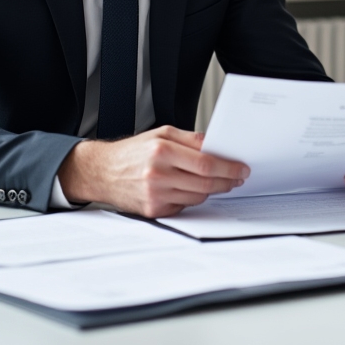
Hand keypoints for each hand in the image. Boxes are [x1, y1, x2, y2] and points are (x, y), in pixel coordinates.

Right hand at [57, 125, 249, 217]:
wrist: (103, 171)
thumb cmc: (133, 151)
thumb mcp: (161, 134)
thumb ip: (190, 139)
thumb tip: (216, 146)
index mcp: (162, 152)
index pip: (205, 163)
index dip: (227, 167)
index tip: (241, 168)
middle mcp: (158, 175)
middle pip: (205, 183)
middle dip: (226, 181)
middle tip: (237, 178)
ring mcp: (155, 195)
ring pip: (197, 196)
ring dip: (213, 190)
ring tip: (221, 182)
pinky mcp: (153, 210)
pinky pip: (184, 206)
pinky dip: (193, 198)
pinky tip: (194, 189)